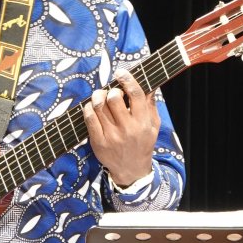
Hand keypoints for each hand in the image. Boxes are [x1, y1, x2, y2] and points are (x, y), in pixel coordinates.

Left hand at [83, 69, 159, 186]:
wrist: (131, 169)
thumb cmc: (142, 143)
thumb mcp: (153, 126)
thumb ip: (150, 105)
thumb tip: (150, 84)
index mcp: (143, 122)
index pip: (135, 94)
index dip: (127, 79)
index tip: (120, 72)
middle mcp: (128, 128)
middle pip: (114, 98)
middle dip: (111, 90)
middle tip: (111, 92)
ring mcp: (112, 135)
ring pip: (99, 106)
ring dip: (98, 96)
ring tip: (100, 96)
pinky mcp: (98, 142)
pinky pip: (89, 118)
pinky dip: (89, 108)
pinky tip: (92, 108)